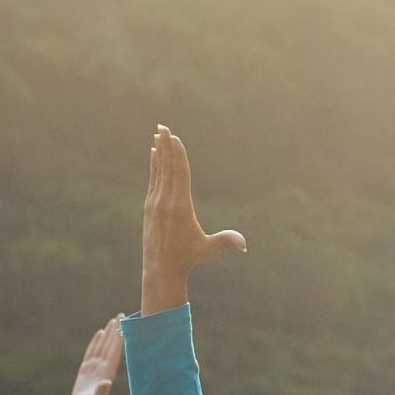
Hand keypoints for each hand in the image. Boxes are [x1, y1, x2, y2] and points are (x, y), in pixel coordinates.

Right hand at [67, 317, 123, 394]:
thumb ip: (101, 390)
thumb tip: (107, 382)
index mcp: (107, 371)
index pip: (114, 350)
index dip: (119, 337)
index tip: (124, 324)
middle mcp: (103, 367)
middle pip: (110, 344)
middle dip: (116, 330)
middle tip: (121, 315)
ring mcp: (95, 367)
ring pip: (102, 345)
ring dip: (107, 334)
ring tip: (112, 321)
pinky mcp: (87, 369)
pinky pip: (92, 351)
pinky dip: (95, 342)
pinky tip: (99, 334)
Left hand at [140, 125, 246, 314]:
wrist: (160, 268)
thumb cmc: (188, 258)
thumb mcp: (208, 248)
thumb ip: (226, 241)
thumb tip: (245, 244)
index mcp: (180, 207)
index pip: (179, 175)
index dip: (177, 155)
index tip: (174, 138)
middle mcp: (165, 202)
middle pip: (167, 168)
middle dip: (165, 146)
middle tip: (162, 126)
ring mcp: (155, 203)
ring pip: (158, 171)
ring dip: (158, 151)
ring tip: (157, 133)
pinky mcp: (149, 206)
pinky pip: (153, 179)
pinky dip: (154, 165)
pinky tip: (154, 153)